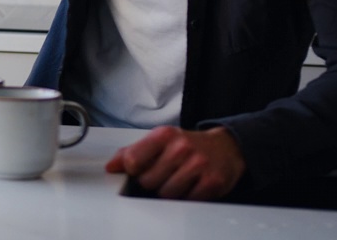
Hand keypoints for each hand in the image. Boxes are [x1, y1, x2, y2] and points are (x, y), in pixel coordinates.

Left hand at [105, 126, 245, 200]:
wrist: (225, 147)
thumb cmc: (186, 145)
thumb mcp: (159, 141)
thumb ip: (132, 152)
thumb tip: (111, 167)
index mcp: (163, 135)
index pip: (133, 159)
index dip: (133, 170)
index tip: (139, 169)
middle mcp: (181, 147)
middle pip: (148, 181)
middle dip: (152, 182)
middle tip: (165, 174)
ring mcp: (198, 164)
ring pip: (166, 194)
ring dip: (169, 192)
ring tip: (178, 179)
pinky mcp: (212, 181)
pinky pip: (187, 201)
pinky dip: (186, 198)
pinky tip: (192, 186)